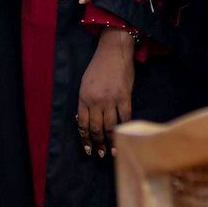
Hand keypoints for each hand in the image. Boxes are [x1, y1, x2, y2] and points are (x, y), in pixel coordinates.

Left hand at [75, 29, 135, 155]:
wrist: (113, 52)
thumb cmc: (98, 68)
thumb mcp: (85, 84)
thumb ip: (86, 102)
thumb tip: (86, 121)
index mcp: (83, 98)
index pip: (83, 124)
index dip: (86, 139)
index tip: (88, 149)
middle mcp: (95, 101)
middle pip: (96, 128)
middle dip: (97, 144)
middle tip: (100, 154)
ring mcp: (110, 100)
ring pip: (110, 126)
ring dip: (111, 141)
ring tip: (113, 151)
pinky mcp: (124, 97)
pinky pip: (124, 118)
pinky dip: (124, 129)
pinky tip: (124, 137)